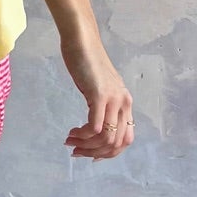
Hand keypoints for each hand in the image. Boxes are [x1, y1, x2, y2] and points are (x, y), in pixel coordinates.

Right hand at [59, 35, 134, 161]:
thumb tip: (95, 128)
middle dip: (94, 152)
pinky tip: (71, 133)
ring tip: (70, 142)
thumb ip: (102, 106)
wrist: (81, 41)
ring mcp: (113, 99)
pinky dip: (82, 136)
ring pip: (106, 138)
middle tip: (76, 151)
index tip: (90, 155)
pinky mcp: (100, 95)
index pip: (126, 139)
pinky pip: (94, 127)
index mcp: (125, 103)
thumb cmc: (87, 62)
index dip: (109, 153)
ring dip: (86, 146)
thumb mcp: (100, 88)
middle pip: (116, 143)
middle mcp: (124, 103)